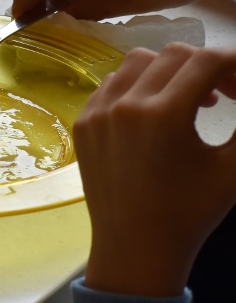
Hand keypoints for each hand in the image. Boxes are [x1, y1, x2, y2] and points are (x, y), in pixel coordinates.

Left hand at [74, 43, 235, 296]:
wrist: (134, 247)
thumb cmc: (190, 212)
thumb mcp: (232, 169)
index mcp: (164, 115)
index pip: (207, 61)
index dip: (235, 64)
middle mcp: (124, 105)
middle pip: (174, 55)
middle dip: (206, 66)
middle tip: (224, 92)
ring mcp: (97, 112)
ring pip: (138, 62)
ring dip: (169, 71)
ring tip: (189, 100)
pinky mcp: (82, 123)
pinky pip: (111, 84)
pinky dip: (137, 86)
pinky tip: (154, 110)